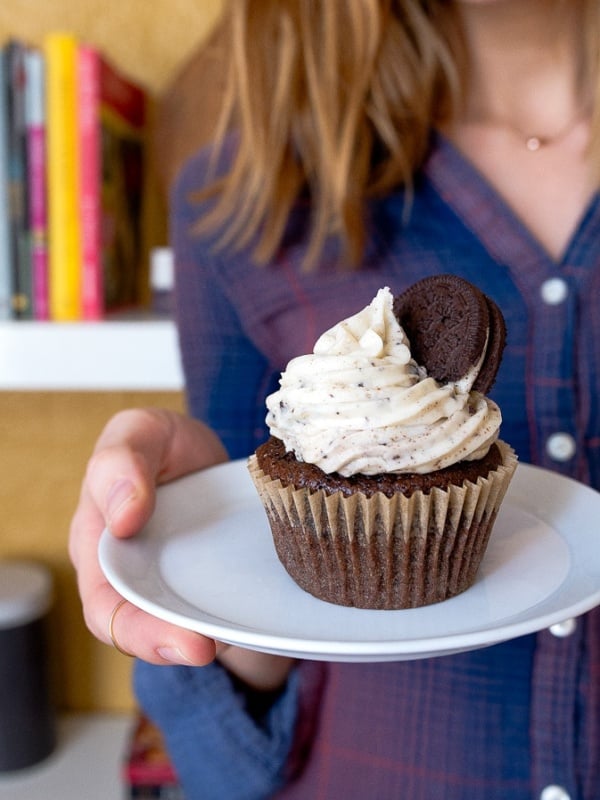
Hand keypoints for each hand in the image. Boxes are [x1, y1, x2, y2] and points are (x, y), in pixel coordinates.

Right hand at [69, 407, 227, 664]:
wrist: (208, 456)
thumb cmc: (163, 446)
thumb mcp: (139, 432)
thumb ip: (120, 461)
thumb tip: (122, 517)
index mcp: (99, 548)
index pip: (104, 605)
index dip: (134, 626)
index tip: (174, 623)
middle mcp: (133, 579)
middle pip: (140, 631)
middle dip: (167, 644)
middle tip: (203, 647)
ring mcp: (176, 588)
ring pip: (182, 629)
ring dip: (203, 639)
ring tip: (229, 642)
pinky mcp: (213, 592)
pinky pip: (219, 616)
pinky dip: (234, 624)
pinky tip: (256, 622)